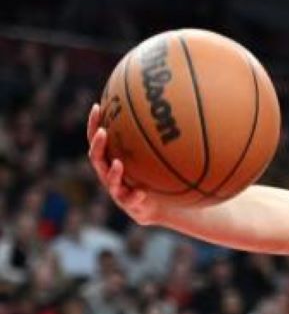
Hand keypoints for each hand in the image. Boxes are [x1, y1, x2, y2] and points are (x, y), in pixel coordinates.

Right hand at [86, 103, 160, 225]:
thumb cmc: (154, 177)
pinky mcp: (129, 204)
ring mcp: (118, 190)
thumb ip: (155, 138)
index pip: (98, 139)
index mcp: (111, 159)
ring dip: (113, 172)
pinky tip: (141, 192)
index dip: (94, 124)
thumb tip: (169, 111)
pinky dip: (135, 195)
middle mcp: (110, 173)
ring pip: (110, 181)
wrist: (159, 207)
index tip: (98, 106)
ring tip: (118, 164)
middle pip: (97, 158)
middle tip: (103, 132)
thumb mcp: (154, 156)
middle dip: (98, 145)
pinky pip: (130, 200)